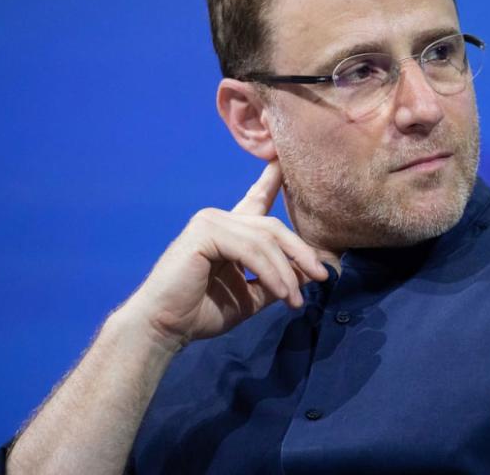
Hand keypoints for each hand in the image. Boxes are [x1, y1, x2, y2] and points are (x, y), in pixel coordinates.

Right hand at [122, 160, 329, 350]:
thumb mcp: (250, 297)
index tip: (287, 159)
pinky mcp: (206, 231)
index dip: (274, 179)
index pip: (258, 198)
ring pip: (266, 240)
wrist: (164, 328)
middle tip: (325, 277)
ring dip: (287, 272)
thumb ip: (277, 281)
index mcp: (230, 230)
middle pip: (274, 227)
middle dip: (302, 252)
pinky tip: (281, 292)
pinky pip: (251, 250)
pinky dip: (270, 272)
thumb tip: (312, 275)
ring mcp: (211, 220)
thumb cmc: (200, 313)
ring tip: (295, 300)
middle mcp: (220, 218)